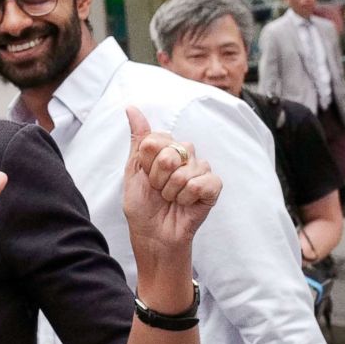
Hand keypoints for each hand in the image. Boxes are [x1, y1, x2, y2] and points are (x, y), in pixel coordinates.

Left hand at [122, 107, 221, 260]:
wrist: (153, 236)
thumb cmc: (143, 206)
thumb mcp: (133, 171)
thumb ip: (138, 139)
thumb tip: (131, 107)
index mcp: (166, 147)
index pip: (155, 141)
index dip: (146, 164)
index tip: (146, 178)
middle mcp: (185, 155)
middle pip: (170, 153)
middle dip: (158, 178)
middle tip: (159, 191)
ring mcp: (200, 170)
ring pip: (184, 171)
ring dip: (172, 192)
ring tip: (171, 199)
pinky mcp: (213, 187)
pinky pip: (201, 184)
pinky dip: (188, 198)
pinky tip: (186, 204)